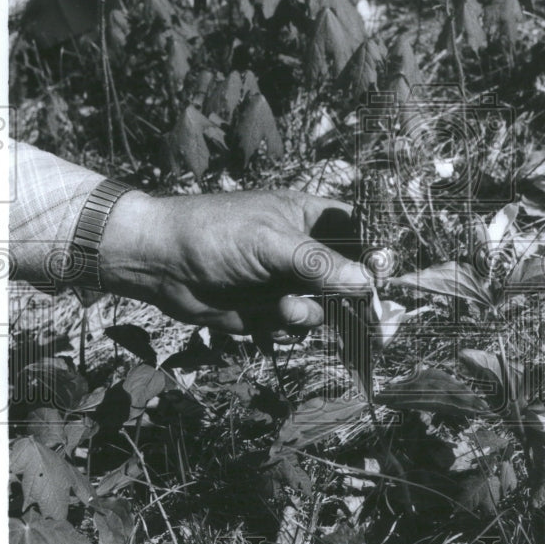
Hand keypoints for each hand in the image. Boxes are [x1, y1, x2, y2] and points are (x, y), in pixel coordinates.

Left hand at [99, 188, 372, 335]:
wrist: (160, 264)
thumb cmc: (214, 234)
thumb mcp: (269, 242)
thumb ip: (318, 263)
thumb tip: (365, 283)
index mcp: (310, 217)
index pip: (360, 232)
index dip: (376, 253)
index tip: (384, 275)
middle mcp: (305, 249)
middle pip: (351, 275)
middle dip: (358, 296)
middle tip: (376, 320)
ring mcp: (289, 280)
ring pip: (327, 306)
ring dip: (311, 312)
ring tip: (283, 308)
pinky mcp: (271, 309)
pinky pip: (300, 324)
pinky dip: (291, 325)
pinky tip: (272, 318)